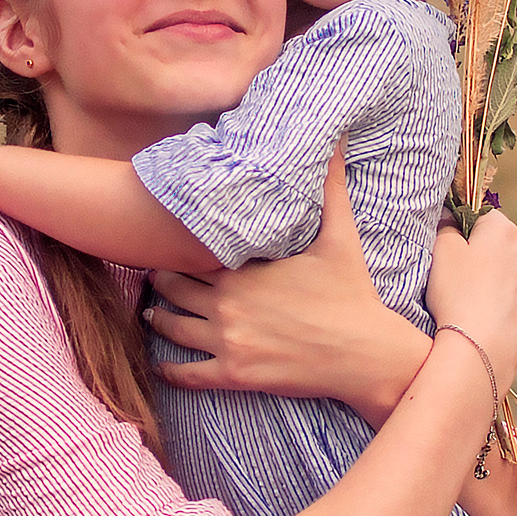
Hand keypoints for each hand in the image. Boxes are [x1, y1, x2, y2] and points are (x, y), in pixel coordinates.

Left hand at [145, 147, 432, 422]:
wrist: (365, 354)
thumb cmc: (353, 294)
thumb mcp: (341, 237)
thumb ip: (331, 188)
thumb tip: (338, 140)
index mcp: (243, 271)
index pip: (191, 254)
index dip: (174, 246)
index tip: (162, 238)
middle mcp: (227, 305)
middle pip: (174, 288)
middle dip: (163, 280)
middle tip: (152, 274)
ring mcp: (228, 342)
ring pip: (174, 328)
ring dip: (159, 318)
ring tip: (151, 311)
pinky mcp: (235, 375)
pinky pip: (188, 374)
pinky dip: (170, 369)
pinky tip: (160, 364)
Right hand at [424, 206, 516, 390]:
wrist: (479, 347)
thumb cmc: (457, 292)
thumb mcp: (441, 250)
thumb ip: (446, 226)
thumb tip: (450, 218)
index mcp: (503, 230)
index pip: (481, 213)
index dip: (460, 225)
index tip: (444, 245)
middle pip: (494, 243)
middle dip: (475, 252)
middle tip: (449, 272)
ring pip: (502, 271)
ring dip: (486, 278)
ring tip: (462, 298)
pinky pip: (506, 298)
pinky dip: (493, 302)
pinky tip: (475, 316)